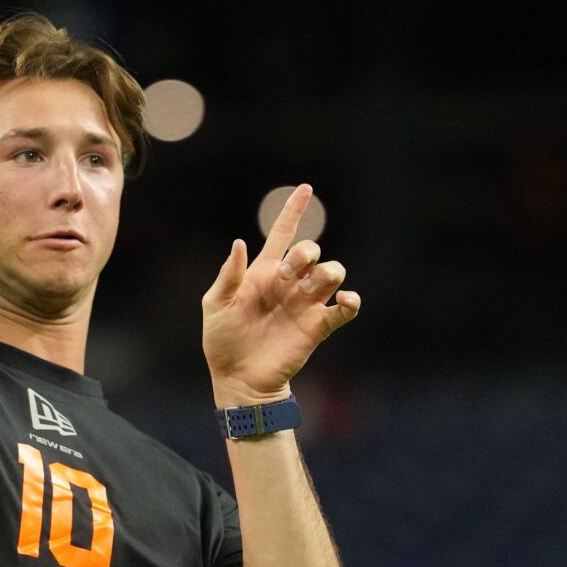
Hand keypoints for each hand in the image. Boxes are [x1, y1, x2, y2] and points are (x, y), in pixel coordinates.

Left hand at [201, 184, 360, 406]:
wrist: (238, 378)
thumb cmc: (222, 341)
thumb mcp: (215, 304)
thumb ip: (228, 274)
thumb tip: (240, 243)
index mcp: (264, 273)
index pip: (282, 233)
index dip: (294, 211)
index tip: (305, 188)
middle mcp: (289, 284)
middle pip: (311, 250)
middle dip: (304, 254)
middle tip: (286, 276)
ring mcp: (306, 304)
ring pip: (333, 272)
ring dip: (325, 273)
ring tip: (305, 290)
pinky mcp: (318, 326)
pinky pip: (345, 308)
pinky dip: (351, 301)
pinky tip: (344, 300)